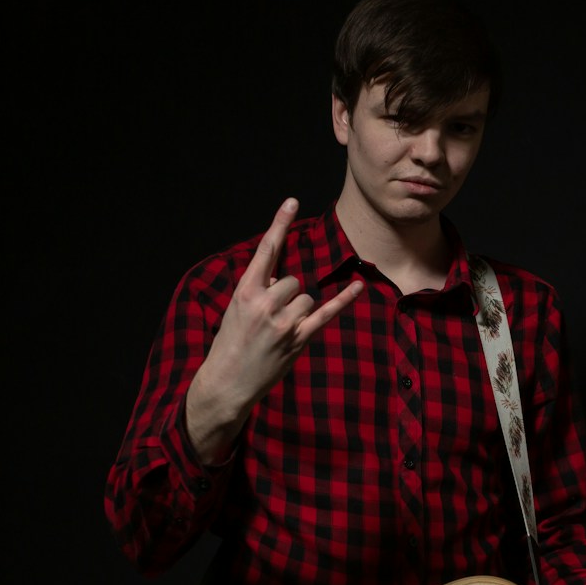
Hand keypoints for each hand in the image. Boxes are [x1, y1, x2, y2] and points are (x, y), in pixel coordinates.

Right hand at [186, 198, 364, 461]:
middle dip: (286, 294)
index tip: (292, 201)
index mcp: (245, 292)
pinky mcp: (298, 340)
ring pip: (306, 298)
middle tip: (269, 319)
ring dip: (298, 310)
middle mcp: (265, 305)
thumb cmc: (230, 344)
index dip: (279, 224)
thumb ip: (260, 289)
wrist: (227, 383)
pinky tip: (357, 286)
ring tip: (278, 331)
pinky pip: (326, 313)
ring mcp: (283, 323)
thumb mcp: (236, 310)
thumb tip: (283, 279)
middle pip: (293, 280)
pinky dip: (343, 300)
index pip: (266, 251)